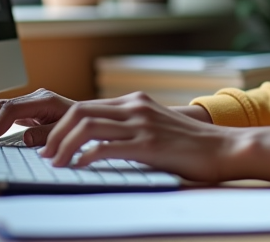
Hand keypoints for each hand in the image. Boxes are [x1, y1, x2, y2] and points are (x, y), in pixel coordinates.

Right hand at [0, 88, 74, 147]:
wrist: (90, 117)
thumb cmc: (81, 125)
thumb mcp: (66, 131)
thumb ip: (46, 134)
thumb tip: (24, 138)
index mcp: (44, 100)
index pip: (12, 109)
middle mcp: (35, 98)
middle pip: (1, 106)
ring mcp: (30, 103)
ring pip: (0, 108)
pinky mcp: (28, 110)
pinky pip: (5, 114)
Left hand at [36, 92, 236, 182]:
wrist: (223, 148)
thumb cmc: (190, 145)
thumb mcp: (156, 127)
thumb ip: (131, 128)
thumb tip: (98, 144)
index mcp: (135, 102)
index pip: (85, 107)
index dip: (60, 126)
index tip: (49, 145)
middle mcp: (135, 108)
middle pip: (80, 111)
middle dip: (55, 134)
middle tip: (46, 155)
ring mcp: (142, 125)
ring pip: (88, 126)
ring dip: (64, 145)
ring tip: (56, 163)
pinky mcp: (149, 145)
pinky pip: (107, 146)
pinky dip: (86, 157)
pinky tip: (79, 168)